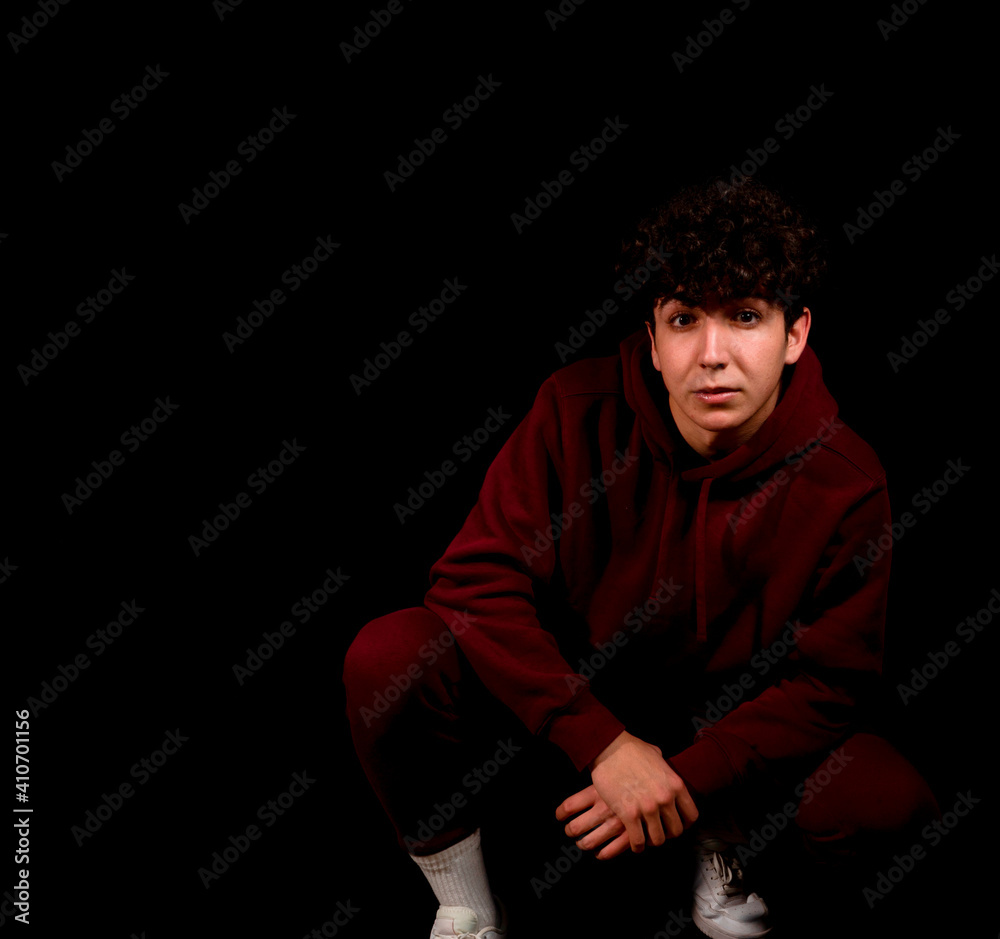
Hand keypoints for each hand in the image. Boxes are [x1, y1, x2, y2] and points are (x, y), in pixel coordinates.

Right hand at [555, 731, 697, 859]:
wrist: (609, 748)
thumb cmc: (631, 749)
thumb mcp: (657, 755)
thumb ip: (665, 769)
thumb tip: (665, 771)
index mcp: (675, 785)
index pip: (691, 816)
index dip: (684, 823)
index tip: (675, 824)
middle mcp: (665, 798)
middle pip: (676, 831)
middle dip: (667, 833)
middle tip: (658, 831)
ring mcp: (648, 808)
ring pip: (658, 839)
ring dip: (651, 840)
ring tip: (645, 837)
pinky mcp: (629, 814)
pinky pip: (638, 841)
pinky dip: (637, 845)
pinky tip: (634, 842)